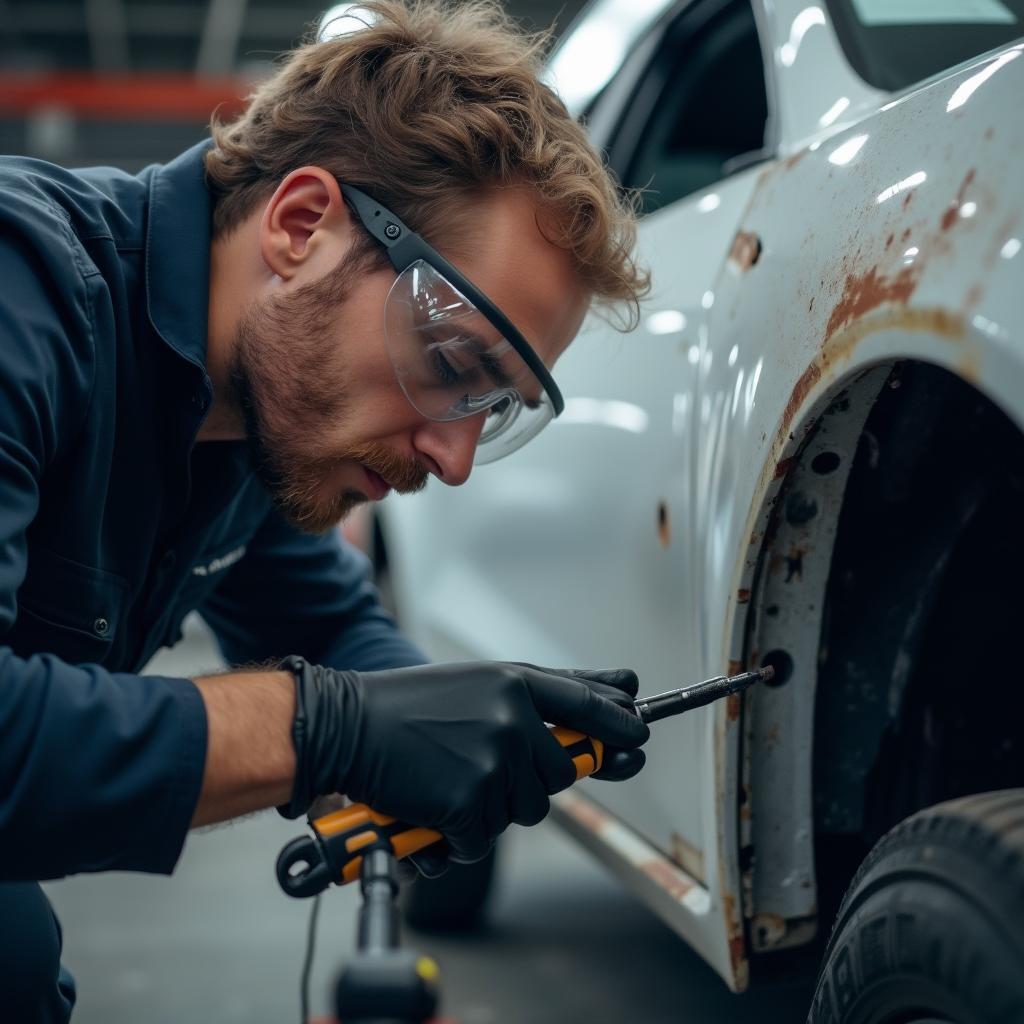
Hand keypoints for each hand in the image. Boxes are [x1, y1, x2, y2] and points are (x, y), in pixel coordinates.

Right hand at [280, 659, 648, 863]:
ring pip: (524, 812)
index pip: (588, 703)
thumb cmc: (410, 705)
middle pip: (560, 776)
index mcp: (516, 683)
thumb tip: (616, 689)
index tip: (639, 736)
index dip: (618, 723)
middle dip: (530, 782)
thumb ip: (541, 692)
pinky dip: (458, 837)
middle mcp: (513, 718)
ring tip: (450, 779)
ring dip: (491, 809)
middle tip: (484, 767)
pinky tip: (432, 805)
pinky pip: (484, 841)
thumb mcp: (480, 681)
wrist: (348, 725)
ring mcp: (493, 761)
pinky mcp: (468, 803)